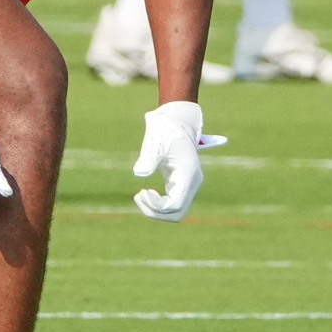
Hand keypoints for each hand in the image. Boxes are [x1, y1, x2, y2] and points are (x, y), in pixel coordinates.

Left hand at [133, 101, 216, 222]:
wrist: (176, 119)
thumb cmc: (165, 129)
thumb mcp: (155, 143)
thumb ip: (148, 158)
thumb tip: (139, 173)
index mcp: (188, 175)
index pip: (175, 206)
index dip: (156, 206)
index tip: (141, 192)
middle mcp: (192, 182)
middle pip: (177, 213)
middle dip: (156, 211)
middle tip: (138, 196)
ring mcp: (189, 183)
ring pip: (176, 210)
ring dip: (157, 209)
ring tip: (140, 196)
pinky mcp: (182, 182)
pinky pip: (173, 202)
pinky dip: (159, 203)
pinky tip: (147, 192)